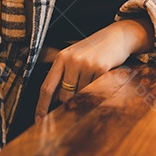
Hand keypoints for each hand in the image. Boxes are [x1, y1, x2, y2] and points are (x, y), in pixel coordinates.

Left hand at [35, 16, 154, 121]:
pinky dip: (98, 87)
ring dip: (87, 91)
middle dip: (70, 100)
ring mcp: (86, 64)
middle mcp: (72, 60)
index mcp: (61, 57)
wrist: (118, 36)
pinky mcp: (100, 68)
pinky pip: (95, 89)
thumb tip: (55, 101)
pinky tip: (102, 75)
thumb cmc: (95, 49)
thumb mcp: (74, 57)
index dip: (41, 105)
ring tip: (94, 76)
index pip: (47, 86)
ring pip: (81, 94)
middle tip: (81, 91)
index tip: (38, 119)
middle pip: (64, 95)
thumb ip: (64, 75)